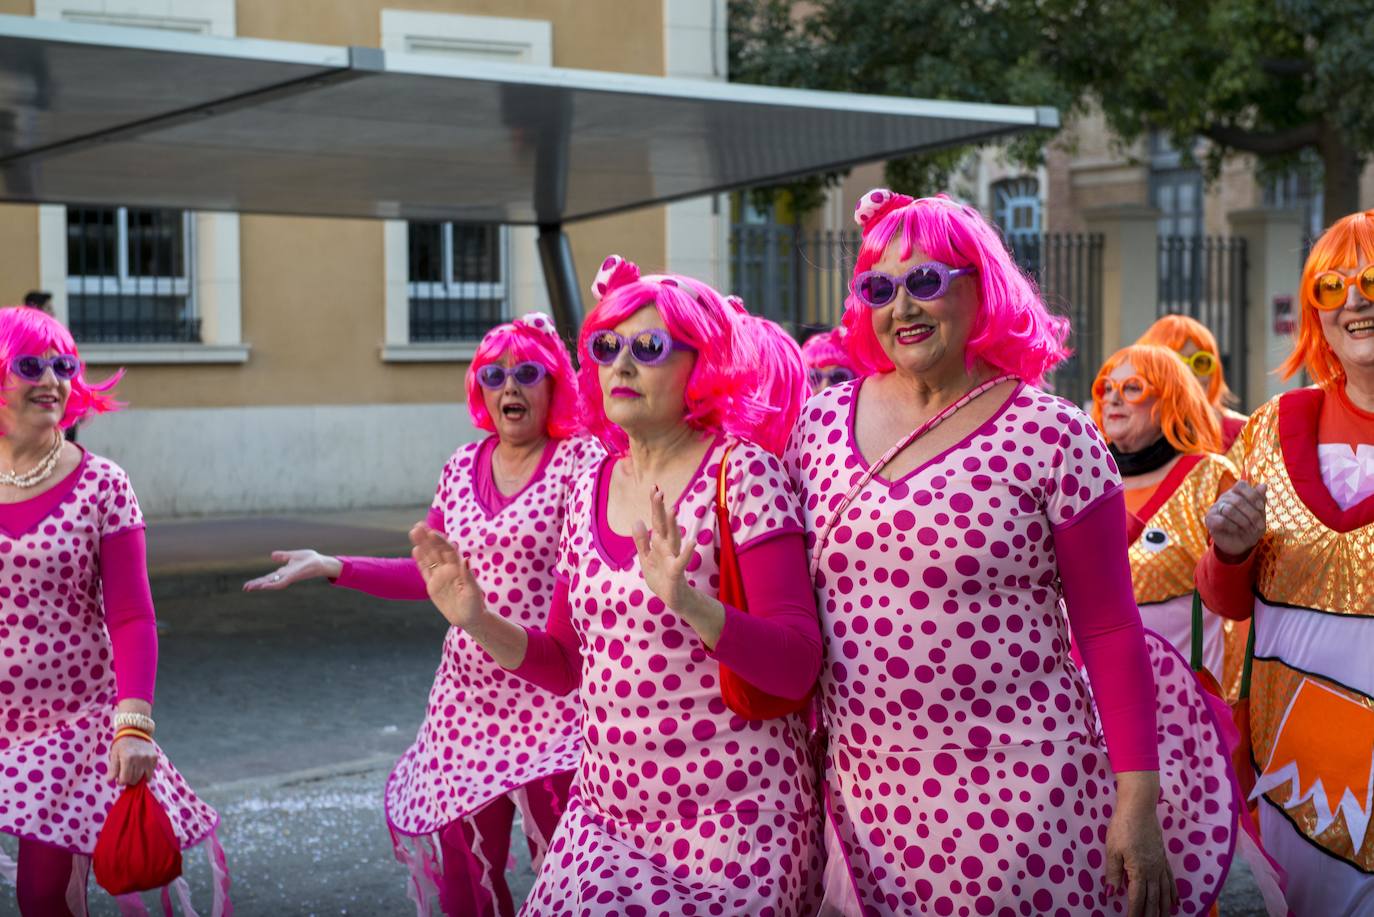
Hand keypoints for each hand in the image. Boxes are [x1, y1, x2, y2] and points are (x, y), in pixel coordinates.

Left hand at [110, 735, 157, 786]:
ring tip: (133, 772)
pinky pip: (150, 774)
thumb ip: (113, 769)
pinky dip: (145, 775)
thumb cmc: (122, 745)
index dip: (120, 782)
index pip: (125, 779)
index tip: (119, 779)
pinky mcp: (155, 758)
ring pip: (143, 778)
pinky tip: (140, 769)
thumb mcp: (114, 755)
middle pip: (134, 780)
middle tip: (126, 774)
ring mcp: (148, 758)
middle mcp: (139, 758)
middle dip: (128, 780)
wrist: (135, 732)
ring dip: (137, 778)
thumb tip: (110, 781)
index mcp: (127, 758)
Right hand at [243, 549, 340, 590]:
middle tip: (245, 588)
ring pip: (272, 583)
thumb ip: (283, 556)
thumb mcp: (293, 556)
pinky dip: (273, 584)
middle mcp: (285, 576)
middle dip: (256, 585)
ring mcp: (289, 577)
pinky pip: (282, 582)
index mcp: (284, 572)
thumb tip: (272, 556)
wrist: (321, 562)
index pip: (268, 577)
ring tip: (251, 587)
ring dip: (262, 585)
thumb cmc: (310, 559)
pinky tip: (265, 585)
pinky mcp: (294, 576)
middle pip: (268, 581)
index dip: (258, 581)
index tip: (247, 585)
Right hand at [409, 523, 486, 628]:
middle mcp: (449, 569)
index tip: (432, 532)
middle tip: (418, 525)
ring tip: (414, 532)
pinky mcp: (433, 586)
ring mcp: (440, 576)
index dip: (441, 541)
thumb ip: (468, 576)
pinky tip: (415, 550)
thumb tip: (466, 559)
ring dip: (422, 545)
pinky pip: (425, 571)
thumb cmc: (474, 605)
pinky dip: (420, 561)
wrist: (469, 619)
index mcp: (459, 568)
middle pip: (436, 550)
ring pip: (429, 558)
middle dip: (428, 538)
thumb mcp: (473, 592)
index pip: (448, 551)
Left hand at [631, 486, 696, 611]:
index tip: (654, 487)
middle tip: (659, 491)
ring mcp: (673, 557)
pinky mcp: (676, 571)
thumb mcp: (646, 558)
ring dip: (672, 525)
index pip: (655, 520)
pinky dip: (687, 552)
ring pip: (672, 539)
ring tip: (672, 509)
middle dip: (660, 509)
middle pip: (663, 525)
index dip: (654, 505)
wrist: (672, 598)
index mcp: (658, 543)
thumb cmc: (660, 576)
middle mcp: (667, 546)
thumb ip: (641, 541)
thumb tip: (636, 521)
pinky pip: (682, 561)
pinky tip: (692, 543)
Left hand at [1105, 776, 1176, 916]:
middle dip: (1151, 914)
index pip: (1137, 898)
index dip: (1135, 912)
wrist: (1139, 808)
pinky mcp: (1163, 857)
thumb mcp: (1112, 850)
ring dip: (1164, 907)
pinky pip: (1171, 880)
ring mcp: (1160, 864)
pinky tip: (1175, 901)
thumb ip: (1113, 874)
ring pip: (1165, 892)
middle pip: (1153, 898)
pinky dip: (1173, 893)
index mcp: (1139, 871)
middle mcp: (1153, 871)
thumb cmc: (1122, 827)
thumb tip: (1110, 894)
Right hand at [1204, 480, 1266, 560]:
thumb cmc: (1251, 526)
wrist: (1241, 544)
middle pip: (1237, 500)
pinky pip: (1222, 521)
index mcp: (1236, 493)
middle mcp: (1224, 498)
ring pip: (1229, 510)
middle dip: (1252, 514)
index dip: (1252, 495)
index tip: (1261, 507)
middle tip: (1260, 525)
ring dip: (1243, 521)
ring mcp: (1215, 508)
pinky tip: (1237, 530)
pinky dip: (1233, 527)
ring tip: (1250, 529)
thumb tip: (1264, 485)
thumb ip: (1260, 499)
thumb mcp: (1259, 514)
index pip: (1241, 485)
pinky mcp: (1210, 519)